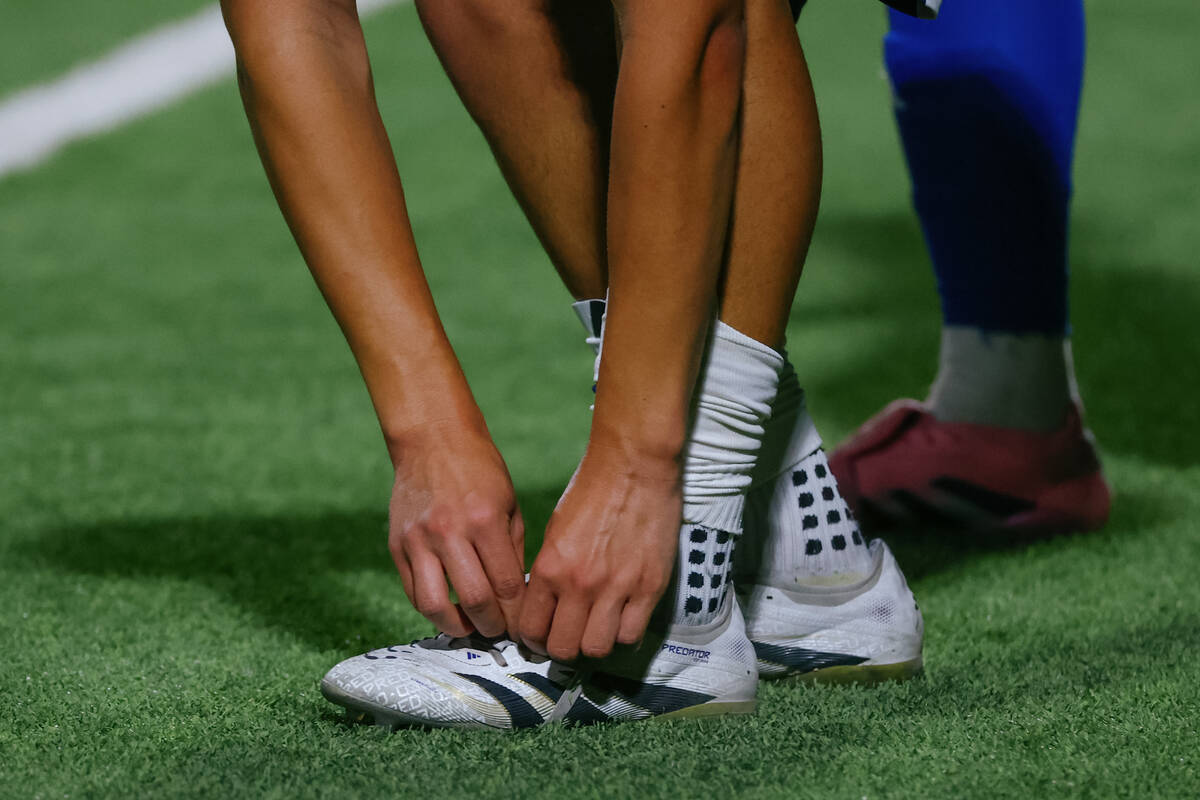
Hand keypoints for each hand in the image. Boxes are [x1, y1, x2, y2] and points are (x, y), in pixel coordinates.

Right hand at [387, 420, 525, 637]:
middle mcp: (450, 532)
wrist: (433, 439)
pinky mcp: (398, 544)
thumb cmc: (480, 471)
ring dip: (456, 626)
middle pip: (474, 600)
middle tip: (499, 632)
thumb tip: (515, 598)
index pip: (506, 584)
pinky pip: (413, 591)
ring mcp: (419, 539)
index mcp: (485, 520)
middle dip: (492, 625)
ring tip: (470, 628)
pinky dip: (431, 608)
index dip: (516, 613)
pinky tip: (448, 609)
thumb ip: (512, 551)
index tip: (520, 624)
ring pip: (434, 605)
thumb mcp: (509, 504)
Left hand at [520, 441, 680, 660]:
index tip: (539, 637)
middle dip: (560, 649)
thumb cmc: (592, 491)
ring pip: (596, 648)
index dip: (533, 639)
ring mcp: (617, 588)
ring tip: (594, 630)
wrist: (634, 467)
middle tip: (566, 639)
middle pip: (563, 648)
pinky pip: (631, 634)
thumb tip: (545, 606)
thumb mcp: (555, 531)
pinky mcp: (649, 587)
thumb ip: (549, 572)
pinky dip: (623, 634)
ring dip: (592, 645)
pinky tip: (620, 621)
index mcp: (550, 568)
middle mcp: (580, 584)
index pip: (531, 628)